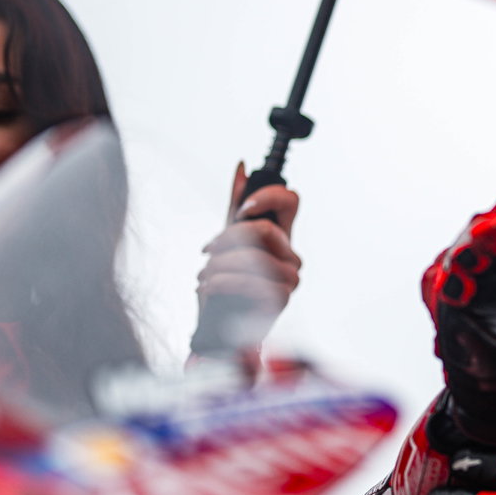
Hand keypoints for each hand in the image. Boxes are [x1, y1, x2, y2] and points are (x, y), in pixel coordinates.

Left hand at [197, 161, 301, 318]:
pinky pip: (252, 281)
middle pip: (266, 229)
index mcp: (282, 237)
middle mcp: (291, 255)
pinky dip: (223, 282)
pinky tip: (207, 287)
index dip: (268, 196)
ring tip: (203, 275)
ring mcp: (290, 277)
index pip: (291, 200)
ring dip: (219, 265)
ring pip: (255, 257)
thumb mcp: (227, 240)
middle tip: (207, 249)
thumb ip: (236, 204)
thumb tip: (241, 166)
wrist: (219, 328)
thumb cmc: (225, 283)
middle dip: (228, 238)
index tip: (242, 211)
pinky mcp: (283, 298)